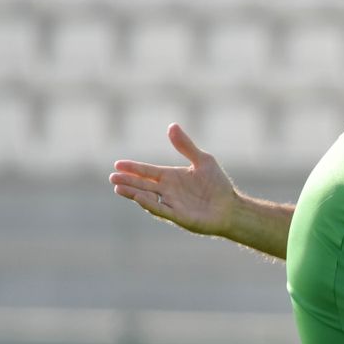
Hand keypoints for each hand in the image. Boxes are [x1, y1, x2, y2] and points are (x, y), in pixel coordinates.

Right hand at [108, 124, 238, 235]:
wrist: (231, 207)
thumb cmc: (217, 185)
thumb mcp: (203, 161)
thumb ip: (186, 146)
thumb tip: (171, 126)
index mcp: (170, 177)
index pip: (147, 172)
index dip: (133, 168)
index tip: (117, 164)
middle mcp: (167, 191)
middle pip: (143, 185)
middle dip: (128, 181)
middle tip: (112, 177)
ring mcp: (171, 204)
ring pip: (147, 198)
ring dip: (133, 193)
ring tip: (118, 187)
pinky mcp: (178, 217)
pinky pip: (161, 210)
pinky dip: (149, 204)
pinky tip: (139, 198)